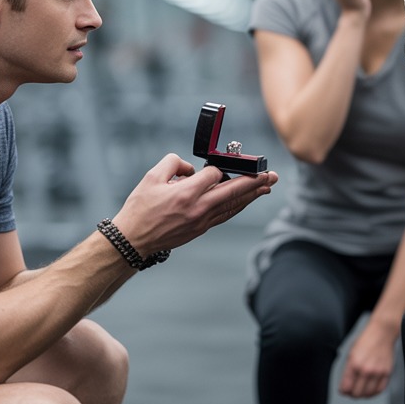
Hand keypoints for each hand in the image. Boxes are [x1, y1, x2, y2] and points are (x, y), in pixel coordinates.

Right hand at [111, 154, 277, 257]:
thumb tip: (190, 168)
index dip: (215, 167)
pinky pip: (225, 215)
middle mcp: (198, 208)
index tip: (214, 165)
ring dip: (251, 196)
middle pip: (233, 192)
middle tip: (271, 175)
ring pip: (233, 206)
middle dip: (254, 182)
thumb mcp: (151, 177)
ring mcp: (201, 221)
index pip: (213, 175)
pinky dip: (237, 207)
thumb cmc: (140, 209)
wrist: (133, 240)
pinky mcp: (200, 229)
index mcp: (186, 193)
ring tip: (267, 187)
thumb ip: (172, 163)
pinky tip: (246, 202)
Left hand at [338, 320, 396, 398]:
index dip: (343, 391)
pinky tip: (370, 391)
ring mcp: (377, 372)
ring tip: (360, 392)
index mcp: (354, 364)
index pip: (346, 387)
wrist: (382, 333)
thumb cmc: (365, 341)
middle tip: (351, 392)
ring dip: (363, 395)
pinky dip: (374, 393)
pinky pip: (380, 389)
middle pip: (357, 393)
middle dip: (352, 395)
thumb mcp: (351, 354)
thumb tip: (345, 386)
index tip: (343, 390)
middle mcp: (366, 369)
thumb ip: (348, 371)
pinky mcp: (387, 373)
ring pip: (368, 394)